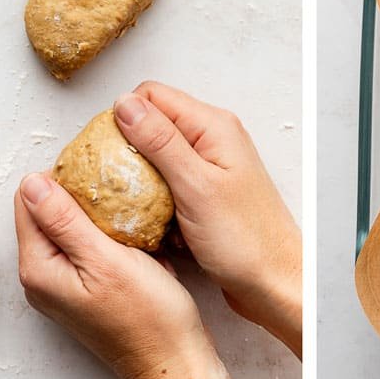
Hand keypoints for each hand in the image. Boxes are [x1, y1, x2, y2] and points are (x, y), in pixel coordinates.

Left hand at [14, 173, 262, 378]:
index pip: (29, 202)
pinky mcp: (88, 290)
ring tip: (126, 196)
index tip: (95, 164)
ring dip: (94, 210)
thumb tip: (32, 182)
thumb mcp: (105, 259)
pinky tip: (132, 225)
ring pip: (70, 228)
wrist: (176, 363)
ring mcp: (66, 287)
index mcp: (39, 269)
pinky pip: (88, 246)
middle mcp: (43, 279)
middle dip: (76, 191)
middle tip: (114, 176)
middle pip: (47, 214)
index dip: (59, 176)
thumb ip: (65, 220)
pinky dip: (106, 230)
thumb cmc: (148, 316)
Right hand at [113, 82, 301, 357]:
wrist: (272, 282)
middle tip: (114, 184)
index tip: (106, 151)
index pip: (152, 96)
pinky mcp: (204, 192)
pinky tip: (154, 224)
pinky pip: (166, 184)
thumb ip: (160, 142)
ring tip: (135, 208)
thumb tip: (125, 103)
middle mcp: (212, 138)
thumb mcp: (195, 186)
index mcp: (212, 126)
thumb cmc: (244, 240)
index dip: (123, 117)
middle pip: (152, 125)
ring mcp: (209, 165)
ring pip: (156, 158)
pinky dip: (155, 200)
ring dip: (140, 181)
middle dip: (128, 151)